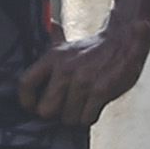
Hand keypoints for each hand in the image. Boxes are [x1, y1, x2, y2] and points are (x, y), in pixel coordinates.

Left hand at [16, 22, 149, 129]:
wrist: (124, 42)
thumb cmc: (93, 49)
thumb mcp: (66, 46)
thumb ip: (51, 47)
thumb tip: (45, 30)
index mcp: (52, 58)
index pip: (25, 83)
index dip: (25, 101)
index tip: (32, 106)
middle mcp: (65, 70)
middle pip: (45, 110)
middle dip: (54, 114)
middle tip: (62, 108)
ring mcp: (83, 82)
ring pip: (68, 118)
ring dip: (75, 116)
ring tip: (81, 104)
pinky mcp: (100, 91)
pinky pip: (87, 118)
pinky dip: (89, 116)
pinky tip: (93, 105)